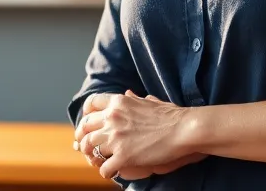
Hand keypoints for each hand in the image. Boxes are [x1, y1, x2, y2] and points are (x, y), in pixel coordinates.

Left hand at [73, 91, 203, 179]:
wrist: (183, 129)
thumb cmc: (171, 115)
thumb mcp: (149, 101)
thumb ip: (134, 98)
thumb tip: (127, 92)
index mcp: (118, 102)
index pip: (91, 104)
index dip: (86, 114)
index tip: (88, 122)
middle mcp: (113, 117)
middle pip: (85, 127)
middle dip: (82, 137)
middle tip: (84, 145)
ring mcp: (116, 137)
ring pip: (90, 147)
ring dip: (91, 155)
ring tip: (96, 160)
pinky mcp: (123, 156)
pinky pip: (104, 167)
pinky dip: (105, 171)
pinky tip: (110, 173)